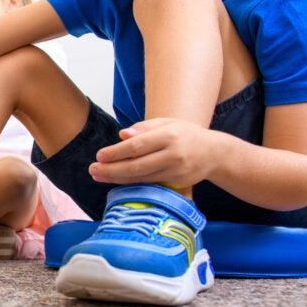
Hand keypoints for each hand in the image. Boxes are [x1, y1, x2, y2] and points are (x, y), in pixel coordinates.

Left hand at [89, 118, 214, 188]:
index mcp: (169, 135)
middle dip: (112, 169)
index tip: (99, 155)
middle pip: (137, 165)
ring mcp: (176, 171)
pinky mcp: (178, 183)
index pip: (137, 146)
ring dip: (117, 178)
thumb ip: (144, 128)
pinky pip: (150, 184)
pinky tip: (116, 180)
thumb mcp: (167, 123)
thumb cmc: (185, 134)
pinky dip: (131, 183)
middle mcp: (173, 155)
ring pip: (142, 178)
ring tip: (98, 175)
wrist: (214, 153)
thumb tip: (122, 135)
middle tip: (92, 169)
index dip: (116, 152)